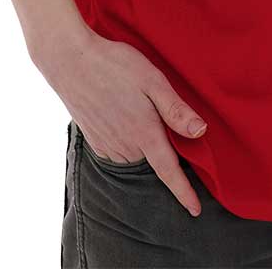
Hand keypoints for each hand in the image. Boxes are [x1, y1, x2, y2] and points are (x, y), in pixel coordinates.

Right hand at [34, 27, 208, 216]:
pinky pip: (118, 150)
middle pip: (153, 160)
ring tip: (143, 116)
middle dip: (165, 154)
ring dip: (145, 147)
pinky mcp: (93, 139)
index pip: (169, 171)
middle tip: (168, 128)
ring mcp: (107, 144)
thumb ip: (175, 110)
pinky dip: (128, 143)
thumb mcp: (153, 80)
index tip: (195, 210)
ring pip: (135, 156)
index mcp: (144, 132)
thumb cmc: (115, 65)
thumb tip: (201, 132)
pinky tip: (125, 119)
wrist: (70, 61)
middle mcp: (126, 144)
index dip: (183, 192)